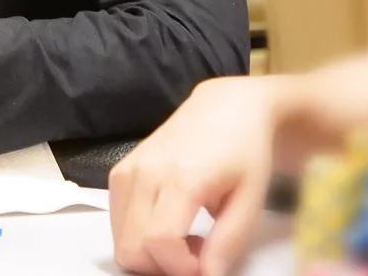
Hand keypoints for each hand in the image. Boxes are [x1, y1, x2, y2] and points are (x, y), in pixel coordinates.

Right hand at [109, 77, 278, 275]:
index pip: (159, 241)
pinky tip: (167, 224)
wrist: (226, 108)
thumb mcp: (251, 198)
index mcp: (183, 177)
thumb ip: (229, 241)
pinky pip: (116, 222)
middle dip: (163, 266)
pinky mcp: (119, 171)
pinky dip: (138, 236)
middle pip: (132, 247)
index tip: (205, 267)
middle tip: (196, 255)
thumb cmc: (245, 151)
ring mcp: (128, 170)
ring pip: (119, 240)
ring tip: (184, 239)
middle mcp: (146, 172)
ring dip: (150, 254)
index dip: (179, 268)